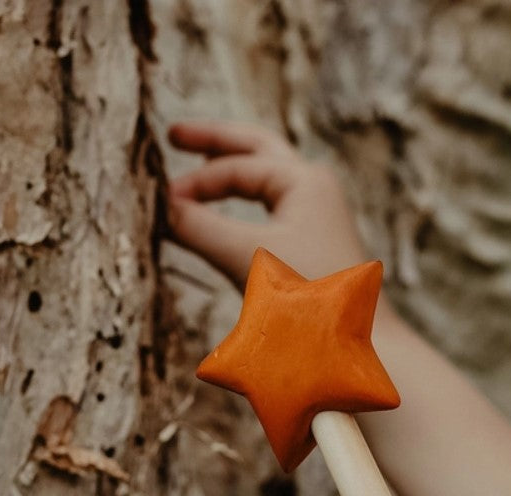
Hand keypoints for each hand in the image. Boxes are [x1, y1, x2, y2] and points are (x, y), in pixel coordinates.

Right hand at [166, 120, 368, 288]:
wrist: (352, 346)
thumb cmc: (307, 300)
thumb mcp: (245, 258)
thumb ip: (198, 228)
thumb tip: (158, 208)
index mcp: (305, 181)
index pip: (237, 168)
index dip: (195, 183)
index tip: (160, 203)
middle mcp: (316, 188)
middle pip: (257, 148)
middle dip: (215, 141)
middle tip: (173, 134)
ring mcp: (319, 212)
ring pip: (267, 173)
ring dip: (232, 166)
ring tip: (197, 160)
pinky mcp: (317, 239)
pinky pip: (273, 201)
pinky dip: (245, 195)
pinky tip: (229, 205)